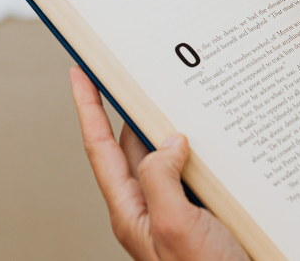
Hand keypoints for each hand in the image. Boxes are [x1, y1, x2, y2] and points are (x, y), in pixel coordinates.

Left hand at [69, 66, 250, 260]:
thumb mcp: (176, 227)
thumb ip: (160, 180)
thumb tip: (166, 140)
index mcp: (132, 212)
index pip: (99, 148)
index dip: (87, 107)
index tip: (79, 72)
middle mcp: (152, 208)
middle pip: (135, 145)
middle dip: (136, 108)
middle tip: (139, 71)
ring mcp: (179, 210)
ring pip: (169, 154)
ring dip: (174, 126)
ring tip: (182, 95)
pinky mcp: (206, 211)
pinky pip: (197, 169)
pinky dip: (203, 146)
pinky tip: (219, 134)